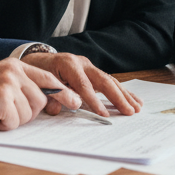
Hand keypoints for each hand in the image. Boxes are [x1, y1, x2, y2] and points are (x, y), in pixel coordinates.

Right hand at [0, 58, 81, 130]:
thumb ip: (20, 85)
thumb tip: (45, 101)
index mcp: (15, 65)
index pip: (48, 78)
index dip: (63, 92)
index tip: (75, 102)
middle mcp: (14, 71)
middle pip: (41, 101)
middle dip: (26, 113)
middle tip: (3, 111)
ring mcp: (8, 84)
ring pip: (28, 114)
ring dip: (11, 120)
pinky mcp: (1, 99)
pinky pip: (14, 122)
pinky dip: (0, 125)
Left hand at [21, 51, 141, 117]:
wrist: (37, 59)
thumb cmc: (38, 72)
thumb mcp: (40, 82)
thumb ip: (51, 96)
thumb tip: (62, 108)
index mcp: (68, 64)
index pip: (83, 85)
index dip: (94, 101)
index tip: (103, 115)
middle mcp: (82, 63)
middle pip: (103, 81)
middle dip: (117, 98)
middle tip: (129, 112)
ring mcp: (89, 66)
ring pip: (110, 81)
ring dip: (124, 95)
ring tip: (137, 108)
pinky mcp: (93, 72)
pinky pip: (110, 82)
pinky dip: (122, 92)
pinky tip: (134, 100)